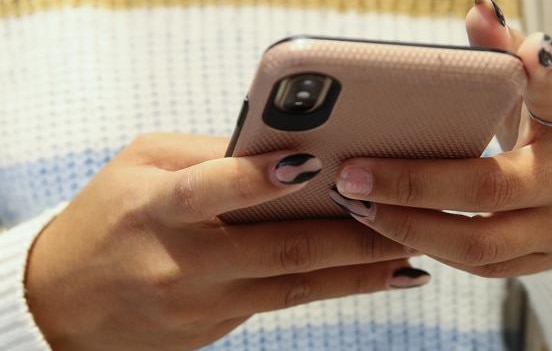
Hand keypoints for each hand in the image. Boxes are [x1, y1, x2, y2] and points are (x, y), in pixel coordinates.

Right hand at [25, 133, 427, 350]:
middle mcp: (182, 262)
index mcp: (155, 208)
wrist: (63, 304)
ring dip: (357, 270)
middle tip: (401, 217)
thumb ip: (206, 155)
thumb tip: (279, 147)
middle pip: (280, 249)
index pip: (211, 189)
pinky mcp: (215, 328)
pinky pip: (282, 305)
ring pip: (295, 287)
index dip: (261, 178)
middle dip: (350, 235)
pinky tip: (368, 277)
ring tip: (407, 253)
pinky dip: (329, 289)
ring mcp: (201, 304)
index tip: (315, 162)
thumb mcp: (139, 167)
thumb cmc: (106, 218)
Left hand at [330, 1, 551, 277]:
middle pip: (486, 192)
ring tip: (355, 206)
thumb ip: (510, 54)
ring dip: (406, 227)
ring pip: (473, 245)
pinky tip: (384, 228)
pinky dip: (424, 247)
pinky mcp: (531, 266)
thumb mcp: (548, 91)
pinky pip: (471, 266)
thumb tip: (478, 11)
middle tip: (351, 176)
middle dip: (411, 186)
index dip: (542, 75)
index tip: (526, 53)